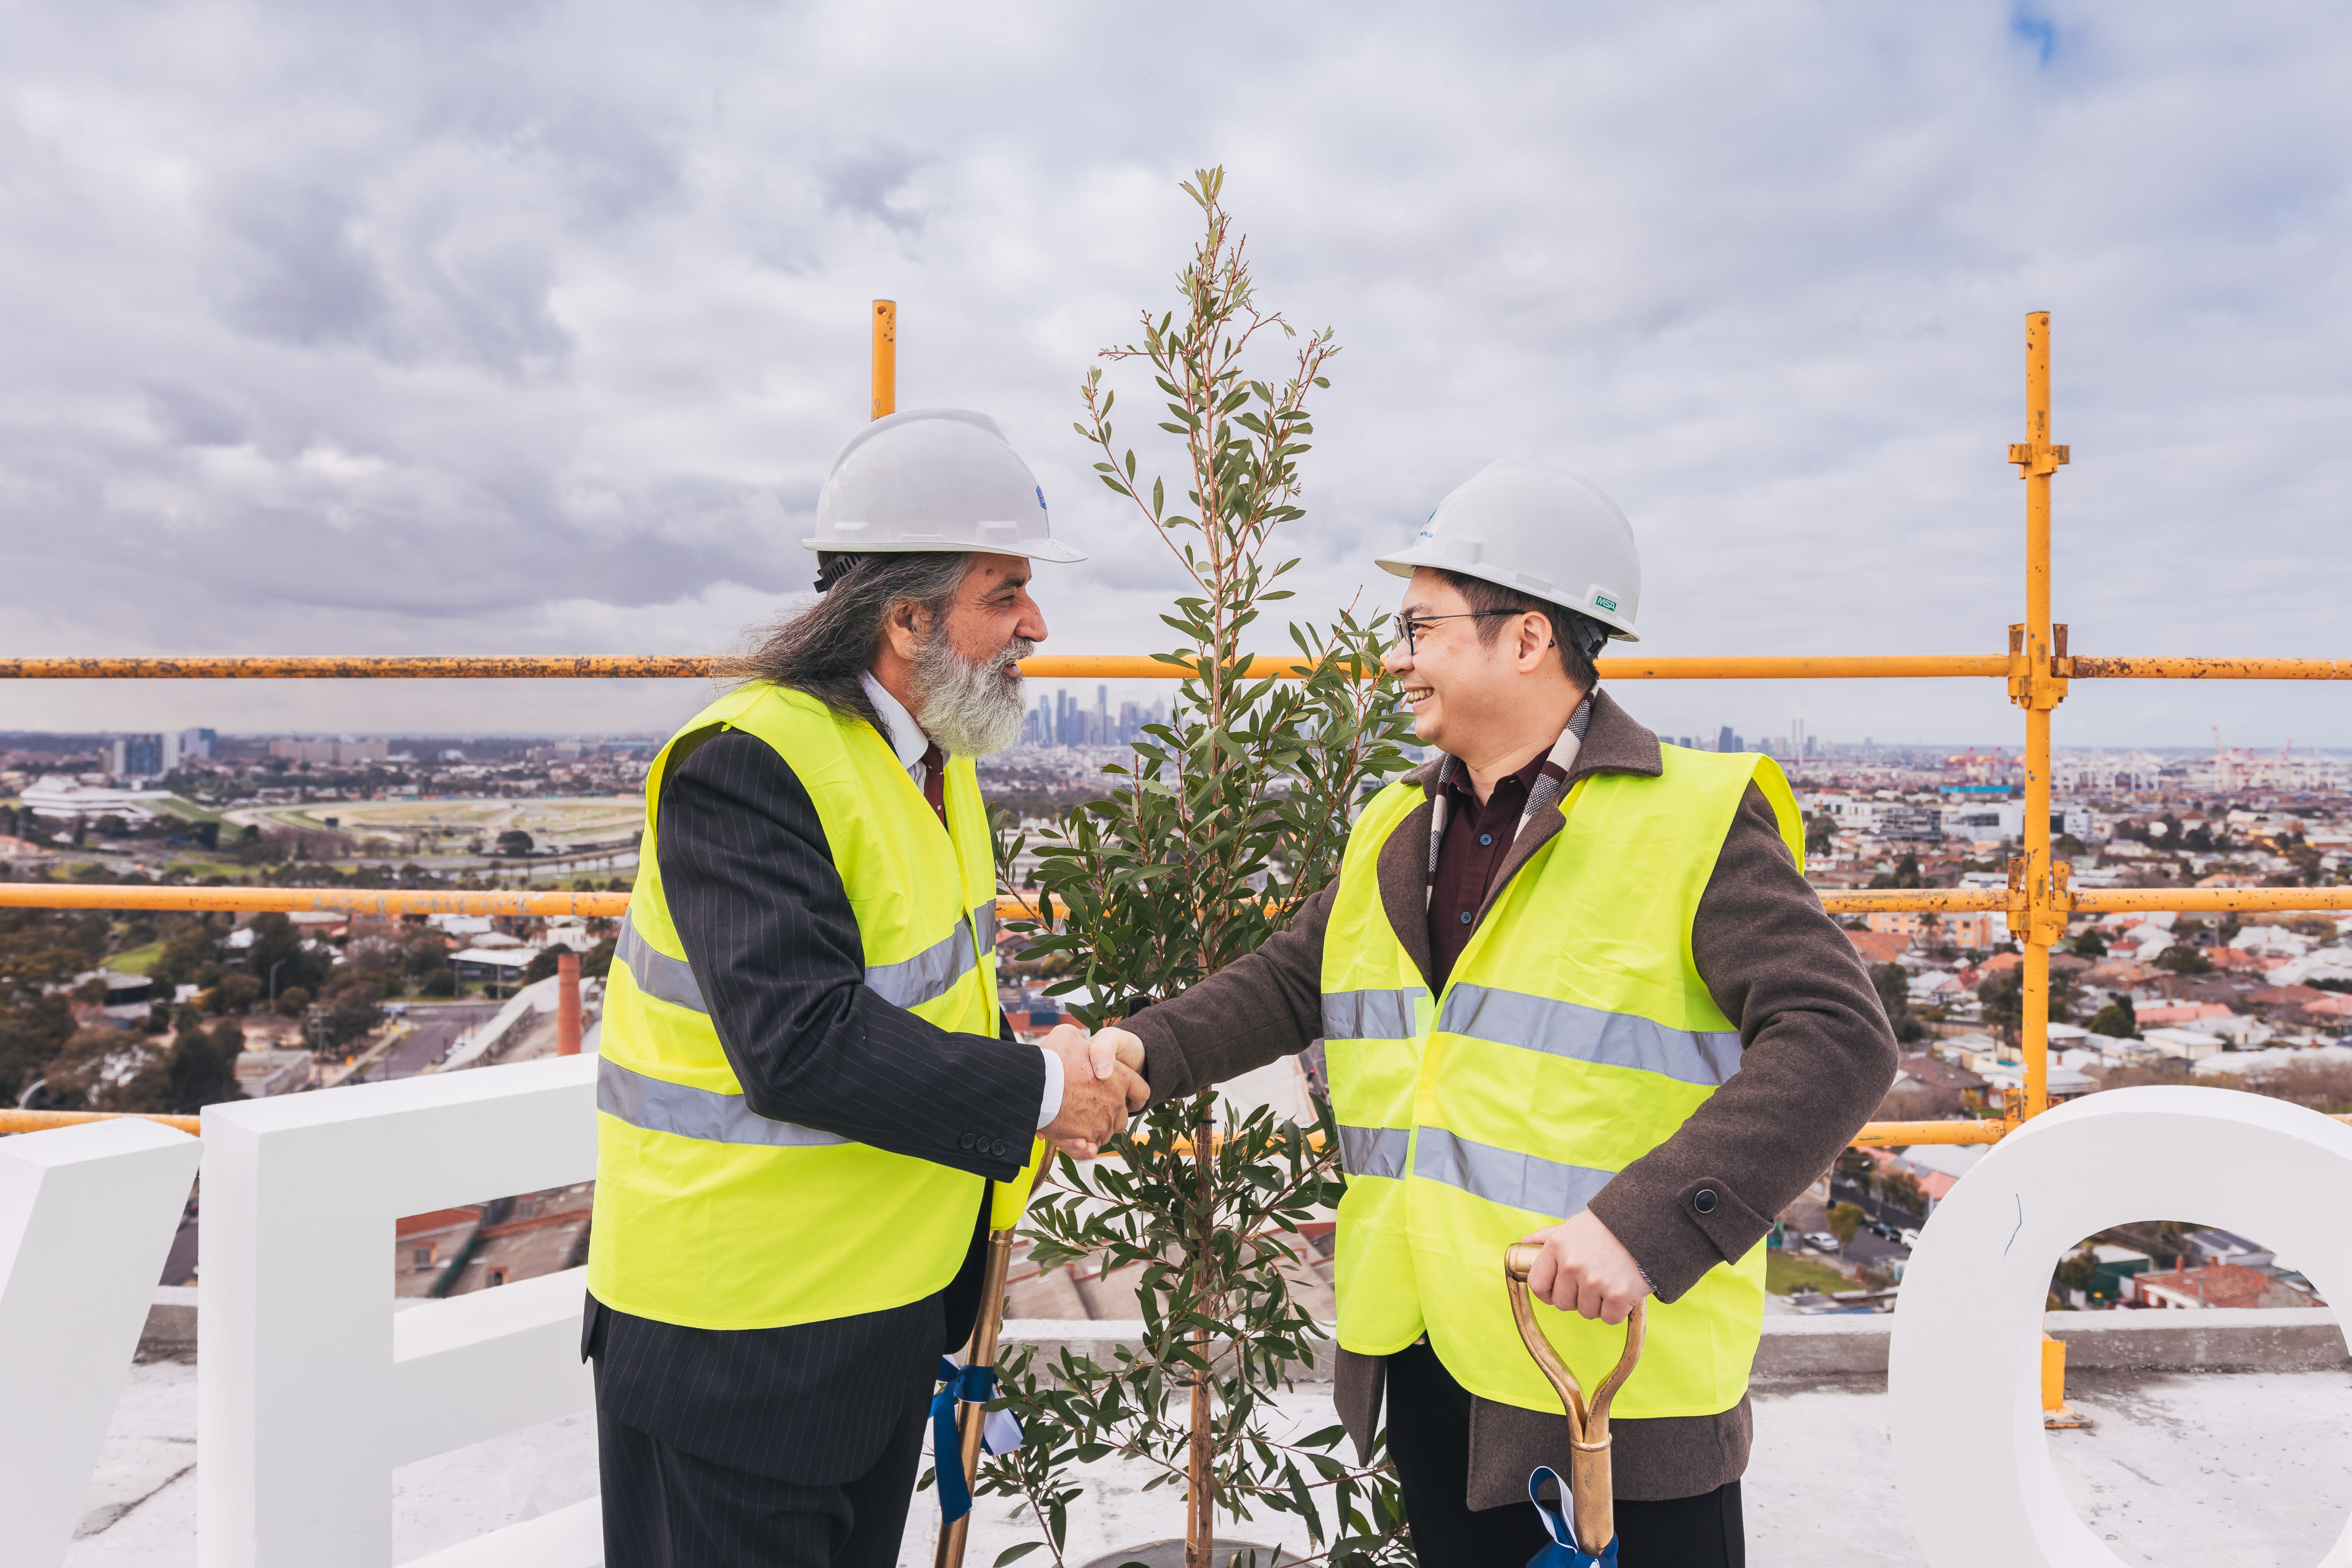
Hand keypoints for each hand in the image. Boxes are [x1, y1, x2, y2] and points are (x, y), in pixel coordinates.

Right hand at [1039, 1025, 1143, 1157]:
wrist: (1032, 1082)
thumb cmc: (1051, 1057)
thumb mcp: (1069, 1036)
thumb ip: (1083, 1045)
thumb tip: (1082, 1046)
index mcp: (1119, 1077)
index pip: (1141, 1092)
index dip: (1133, 1096)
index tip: (1124, 1098)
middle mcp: (1115, 1101)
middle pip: (1121, 1117)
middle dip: (1108, 1116)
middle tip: (1088, 1110)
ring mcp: (1102, 1122)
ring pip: (1104, 1133)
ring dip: (1092, 1131)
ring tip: (1073, 1124)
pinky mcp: (1085, 1138)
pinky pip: (1088, 1147)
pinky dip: (1080, 1146)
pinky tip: (1070, 1137)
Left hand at [1520, 1211, 1650, 1324]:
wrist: (1650, 1224)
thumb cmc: (1609, 1226)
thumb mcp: (1574, 1225)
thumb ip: (1548, 1237)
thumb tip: (1525, 1243)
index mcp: (1557, 1247)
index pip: (1537, 1284)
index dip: (1546, 1293)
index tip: (1556, 1292)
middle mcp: (1572, 1265)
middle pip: (1562, 1303)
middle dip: (1575, 1298)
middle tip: (1591, 1283)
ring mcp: (1595, 1281)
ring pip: (1586, 1312)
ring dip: (1597, 1304)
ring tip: (1609, 1282)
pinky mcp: (1618, 1295)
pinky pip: (1609, 1318)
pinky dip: (1616, 1311)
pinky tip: (1622, 1292)